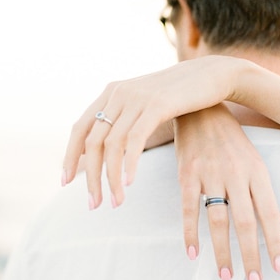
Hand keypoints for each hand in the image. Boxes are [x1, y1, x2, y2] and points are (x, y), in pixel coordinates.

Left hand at [62, 57, 238, 208]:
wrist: (213, 75)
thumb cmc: (180, 96)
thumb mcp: (144, 104)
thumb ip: (125, 119)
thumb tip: (108, 145)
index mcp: (110, 93)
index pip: (80, 129)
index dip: (69, 157)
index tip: (66, 183)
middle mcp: (118, 93)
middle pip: (92, 143)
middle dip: (91, 178)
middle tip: (94, 205)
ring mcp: (136, 98)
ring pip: (112, 146)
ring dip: (111, 179)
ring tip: (115, 203)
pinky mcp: (157, 105)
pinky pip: (135, 140)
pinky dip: (129, 165)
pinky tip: (129, 184)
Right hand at [174, 104, 279, 279]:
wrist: (200, 108)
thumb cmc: (231, 142)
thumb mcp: (255, 164)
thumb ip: (267, 197)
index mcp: (257, 172)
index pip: (270, 214)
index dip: (276, 243)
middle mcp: (236, 174)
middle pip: (246, 222)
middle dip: (251, 255)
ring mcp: (210, 174)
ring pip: (218, 220)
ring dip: (222, 251)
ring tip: (226, 276)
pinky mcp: (187, 174)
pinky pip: (188, 209)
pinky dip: (190, 233)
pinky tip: (193, 254)